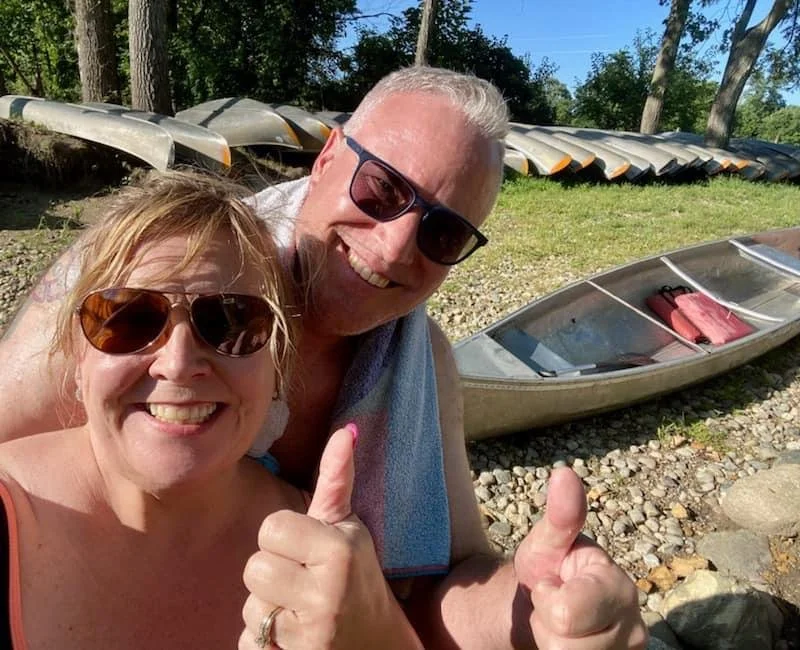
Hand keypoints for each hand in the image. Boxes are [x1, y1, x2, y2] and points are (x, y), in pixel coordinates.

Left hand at [240, 426, 419, 649]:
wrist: (378, 644)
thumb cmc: (358, 576)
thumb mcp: (349, 528)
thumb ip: (337, 480)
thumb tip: (346, 430)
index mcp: (338, 551)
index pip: (270, 529)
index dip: (285, 539)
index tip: (308, 550)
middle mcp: (325, 594)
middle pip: (254, 569)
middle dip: (275, 575)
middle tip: (303, 581)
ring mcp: (309, 634)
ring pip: (250, 608)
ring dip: (269, 610)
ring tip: (300, 610)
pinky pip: (248, 642)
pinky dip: (265, 642)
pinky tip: (293, 637)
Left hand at [514, 468, 648, 648]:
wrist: (548, 606)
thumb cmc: (550, 569)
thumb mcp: (547, 542)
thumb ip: (561, 514)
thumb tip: (564, 474)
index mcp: (619, 586)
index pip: (564, 613)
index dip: (545, 597)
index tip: (550, 583)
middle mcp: (634, 626)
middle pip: (566, 647)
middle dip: (548, 624)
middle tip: (554, 605)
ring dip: (552, 643)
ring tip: (560, 624)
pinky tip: (567, 640)